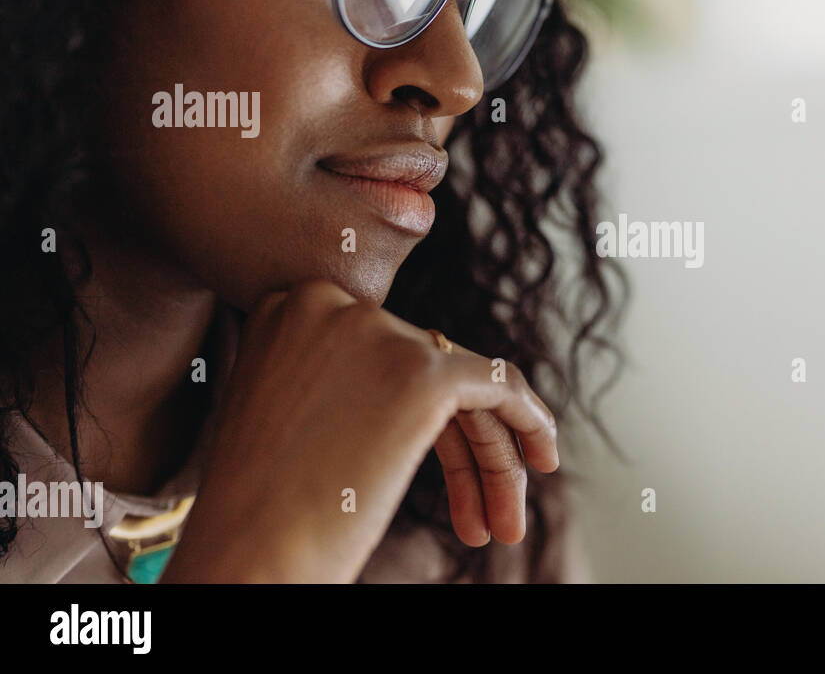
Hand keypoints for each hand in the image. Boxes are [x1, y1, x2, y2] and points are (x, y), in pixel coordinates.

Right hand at [161, 278, 557, 582]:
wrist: (247, 554)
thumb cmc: (256, 508)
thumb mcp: (288, 412)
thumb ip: (342, 380)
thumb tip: (413, 389)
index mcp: (289, 308)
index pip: (383, 352)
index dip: (424, 415)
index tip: (444, 463)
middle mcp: (329, 305)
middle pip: (429, 369)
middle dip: (464, 445)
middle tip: (483, 515)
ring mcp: (378, 335)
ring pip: (465, 384)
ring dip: (491, 457)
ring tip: (503, 525)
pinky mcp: (423, 372)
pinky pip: (498, 383)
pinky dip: (528, 419)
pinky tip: (543, 457)